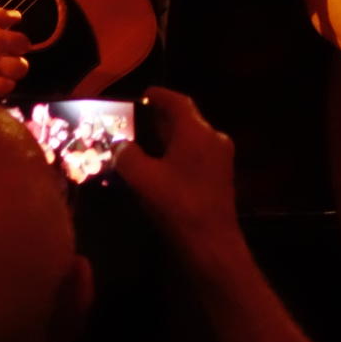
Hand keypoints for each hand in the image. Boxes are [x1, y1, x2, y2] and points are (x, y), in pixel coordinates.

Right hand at [113, 88, 238, 242]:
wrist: (212, 246)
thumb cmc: (178, 205)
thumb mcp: (143, 178)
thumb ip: (127, 156)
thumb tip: (121, 147)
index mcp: (197, 132)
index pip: (178, 101)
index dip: (158, 96)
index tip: (141, 95)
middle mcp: (213, 139)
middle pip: (184, 120)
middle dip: (158, 120)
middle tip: (132, 122)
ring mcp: (219, 160)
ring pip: (189, 140)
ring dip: (166, 140)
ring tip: (138, 146)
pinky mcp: (219, 179)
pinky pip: (194, 157)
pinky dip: (175, 156)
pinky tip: (155, 169)